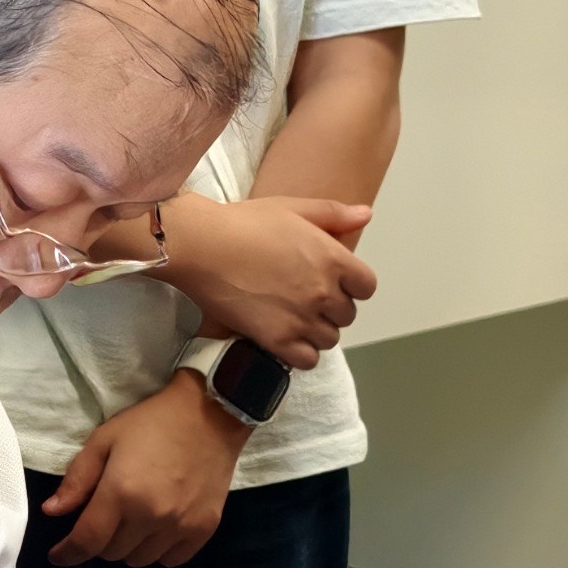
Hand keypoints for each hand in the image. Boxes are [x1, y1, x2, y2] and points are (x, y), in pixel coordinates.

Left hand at [41, 380, 246, 566]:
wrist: (209, 414)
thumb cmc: (151, 423)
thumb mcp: (104, 439)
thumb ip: (77, 479)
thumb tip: (51, 512)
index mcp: (121, 492)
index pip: (87, 541)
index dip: (68, 553)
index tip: (59, 555)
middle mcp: (151, 516)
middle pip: (112, 553)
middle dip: (100, 540)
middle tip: (105, 516)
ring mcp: (180, 526)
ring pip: (140, 560)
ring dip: (128, 546)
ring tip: (133, 520)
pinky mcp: (204, 529)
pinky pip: (171, 560)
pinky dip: (158, 551)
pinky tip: (158, 528)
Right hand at [158, 194, 376, 364]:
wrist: (201, 246)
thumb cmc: (244, 222)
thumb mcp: (292, 208)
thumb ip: (333, 213)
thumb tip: (366, 214)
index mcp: (332, 258)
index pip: (366, 287)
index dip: (351, 285)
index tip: (331, 281)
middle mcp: (323, 291)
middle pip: (347, 315)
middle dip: (331, 307)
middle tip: (304, 297)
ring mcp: (301, 319)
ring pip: (329, 339)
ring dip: (315, 330)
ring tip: (293, 317)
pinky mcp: (276, 340)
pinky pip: (307, 360)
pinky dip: (300, 352)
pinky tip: (284, 336)